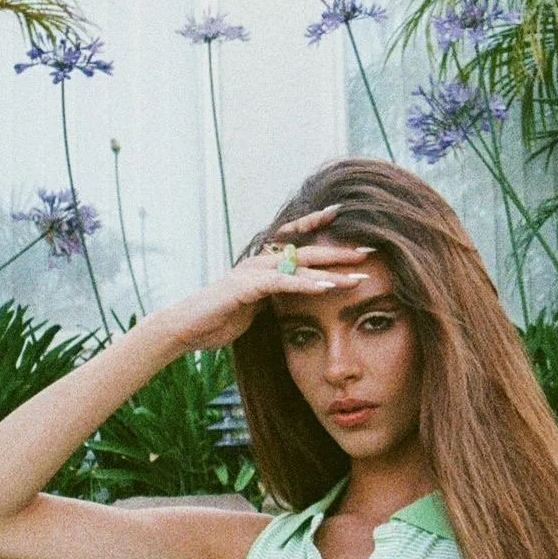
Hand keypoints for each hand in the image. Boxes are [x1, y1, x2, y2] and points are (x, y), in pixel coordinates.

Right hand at [154, 208, 372, 350]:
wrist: (186, 327)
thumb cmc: (219, 319)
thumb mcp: (255, 306)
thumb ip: (276, 298)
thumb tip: (294, 299)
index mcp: (266, 265)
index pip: (299, 243)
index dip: (324, 232)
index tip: (354, 230)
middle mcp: (262, 261)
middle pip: (308, 252)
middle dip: (340, 251)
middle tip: (371, 250)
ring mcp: (253, 271)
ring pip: (299, 266)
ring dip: (331, 270)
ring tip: (359, 273)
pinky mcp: (246, 286)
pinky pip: (282, 283)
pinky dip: (306, 285)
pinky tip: (328, 287)